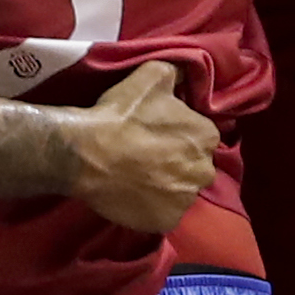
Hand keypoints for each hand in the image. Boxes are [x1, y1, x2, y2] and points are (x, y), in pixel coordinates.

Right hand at [69, 61, 218, 233]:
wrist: (87, 154)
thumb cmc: (121, 114)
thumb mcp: (151, 75)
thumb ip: (177, 72)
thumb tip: (185, 74)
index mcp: (207, 136)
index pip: (202, 136)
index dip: (181, 133)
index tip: (160, 133)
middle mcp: (204, 170)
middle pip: (196, 165)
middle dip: (179, 161)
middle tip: (149, 154)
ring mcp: (185, 200)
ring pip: (182, 191)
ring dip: (168, 184)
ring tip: (140, 175)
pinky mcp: (166, 222)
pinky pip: (165, 213)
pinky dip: (154, 206)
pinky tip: (136, 193)